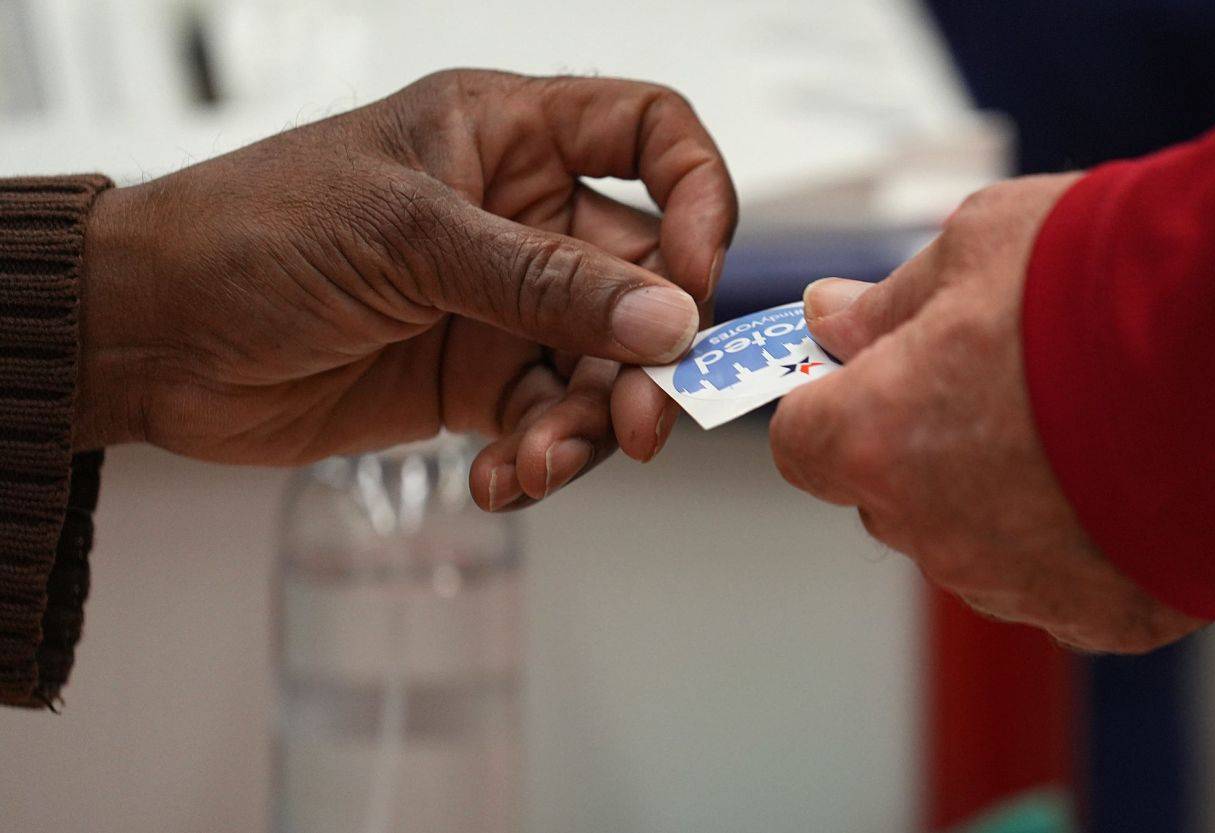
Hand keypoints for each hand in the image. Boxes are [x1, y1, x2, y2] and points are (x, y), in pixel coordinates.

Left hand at [77, 70, 736, 508]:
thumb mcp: (408, 238)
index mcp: (508, 136)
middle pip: (647, 278)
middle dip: (650, 354)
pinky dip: (541, 458)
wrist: (152, 338)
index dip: (698, 197)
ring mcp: (503, 303)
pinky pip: (549, 422)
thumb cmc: (249, 233)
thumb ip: (545, 281)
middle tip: (640, 418)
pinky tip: (501, 478)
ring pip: (605, 366)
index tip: (696, 276)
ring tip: (542, 460)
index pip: (652, 136)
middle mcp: (521, 216)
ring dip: (592, 424)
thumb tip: (667, 318)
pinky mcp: (477, 380)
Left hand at [769, 174, 1201, 651]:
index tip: (865, 366)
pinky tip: (1135, 474)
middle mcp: (932, 529)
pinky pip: (1059, 579)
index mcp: (878, 436)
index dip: (831, 399)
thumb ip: (891, 298)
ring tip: (1089, 418)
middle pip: (889, 492)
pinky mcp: (1101, 619)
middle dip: (920, 440)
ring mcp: (1015, 585)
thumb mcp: (979, 244)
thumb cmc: (1114, 286)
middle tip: (1002, 376)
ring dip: (1001, 492)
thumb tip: (830, 316)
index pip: (802, 440)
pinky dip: (1081, 538)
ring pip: (973, 540)